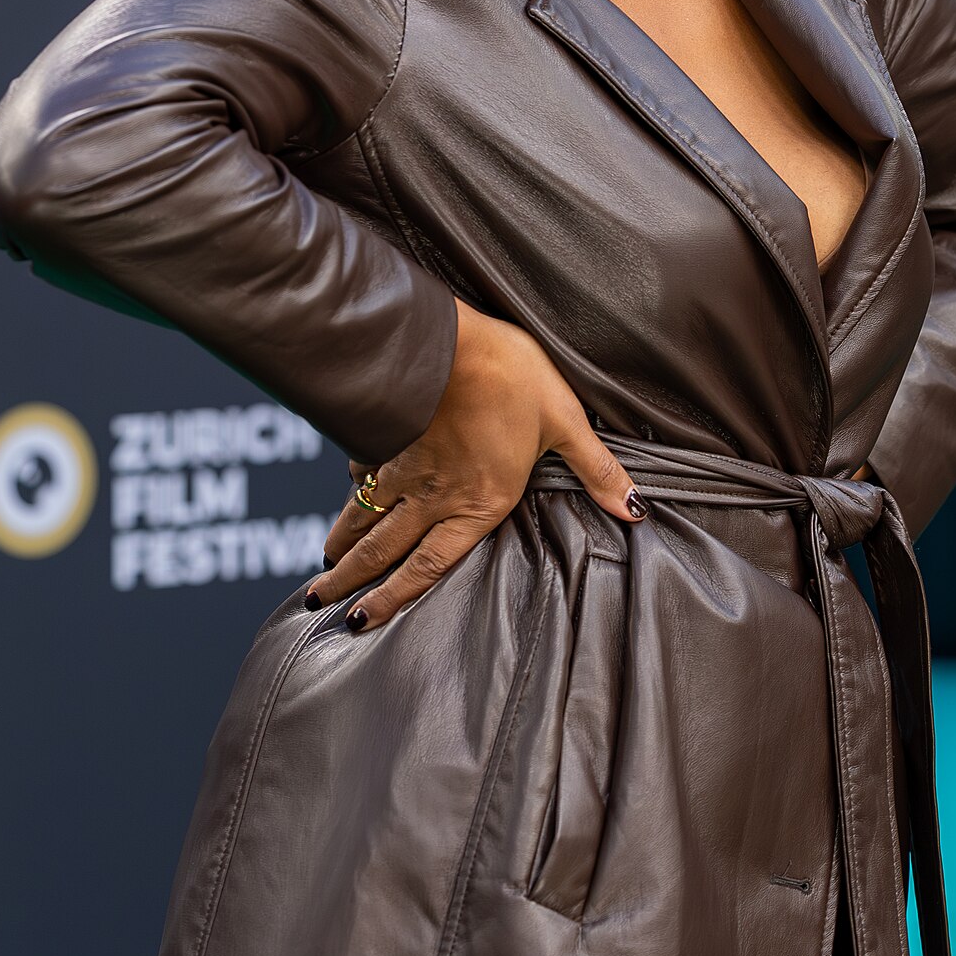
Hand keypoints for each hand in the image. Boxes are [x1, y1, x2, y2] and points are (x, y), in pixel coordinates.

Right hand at [309, 301, 641, 628]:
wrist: (452, 336)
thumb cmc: (513, 378)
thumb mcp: (567, 423)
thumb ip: (598, 471)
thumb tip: (635, 508)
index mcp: (478, 503)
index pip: (429, 566)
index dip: (393, 598)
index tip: (360, 620)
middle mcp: (435, 494)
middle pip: (384, 548)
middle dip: (350, 580)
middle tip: (320, 603)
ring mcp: (405, 465)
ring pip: (367, 514)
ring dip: (343, 543)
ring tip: (324, 567)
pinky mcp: (388, 433)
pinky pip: (366, 470)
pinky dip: (354, 488)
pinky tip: (348, 494)